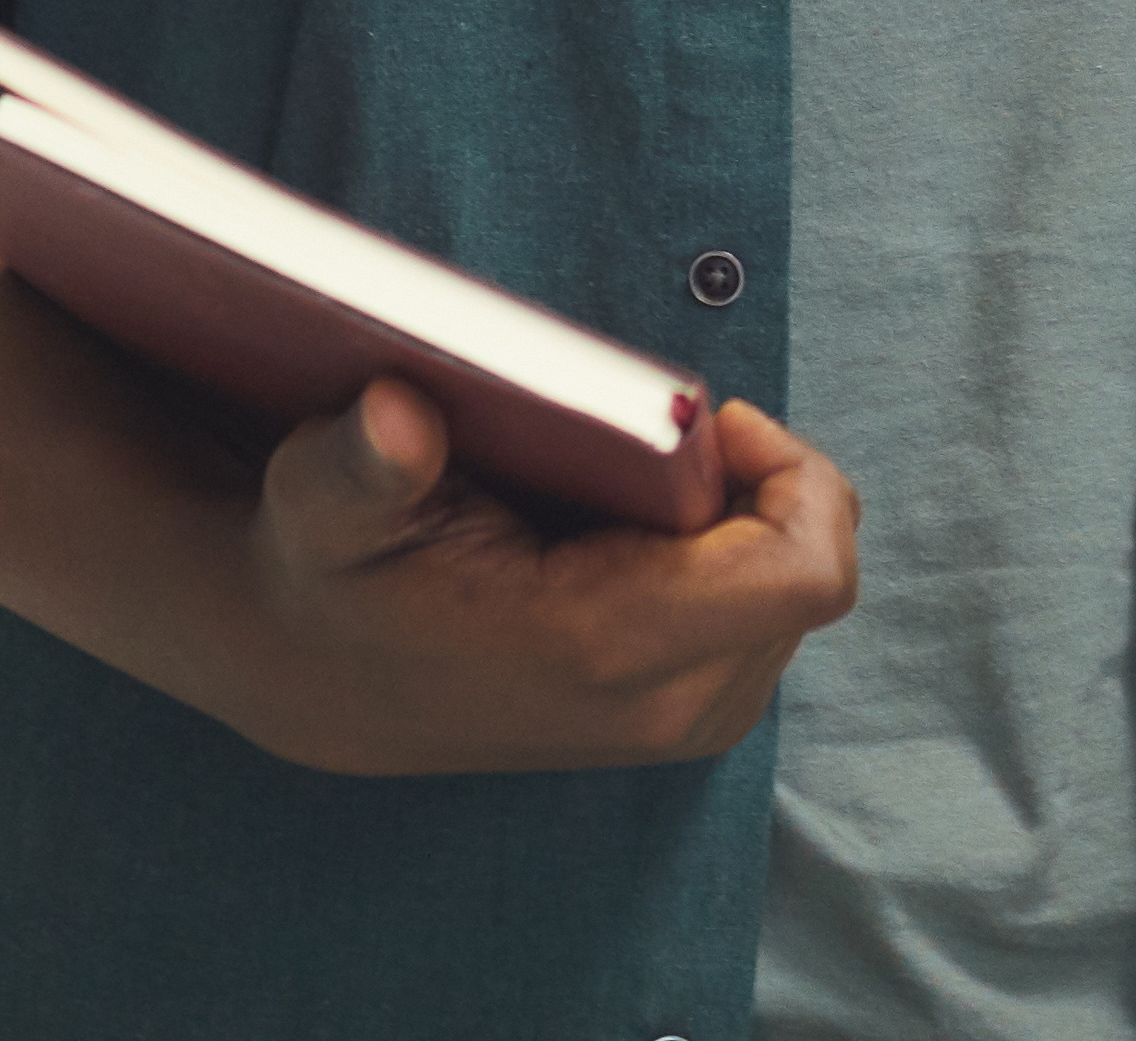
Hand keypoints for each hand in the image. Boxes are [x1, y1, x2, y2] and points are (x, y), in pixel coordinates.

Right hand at [217, 377, 863, 774]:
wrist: (324, 675)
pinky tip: (654, 529)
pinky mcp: (685, 717)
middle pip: (812, 570)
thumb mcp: (323, 497)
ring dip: (750, 522)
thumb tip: (396, 413)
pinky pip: (771, 618)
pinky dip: (738, 559)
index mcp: (607, 647)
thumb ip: (363, 459)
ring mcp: (682, 722)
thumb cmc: (336, 567)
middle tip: (668, 441)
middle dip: (766, 485)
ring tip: (651, 483)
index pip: (804, 574)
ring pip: (796, 594)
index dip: (794, 476)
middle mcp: (665, 704)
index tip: (718, 422)